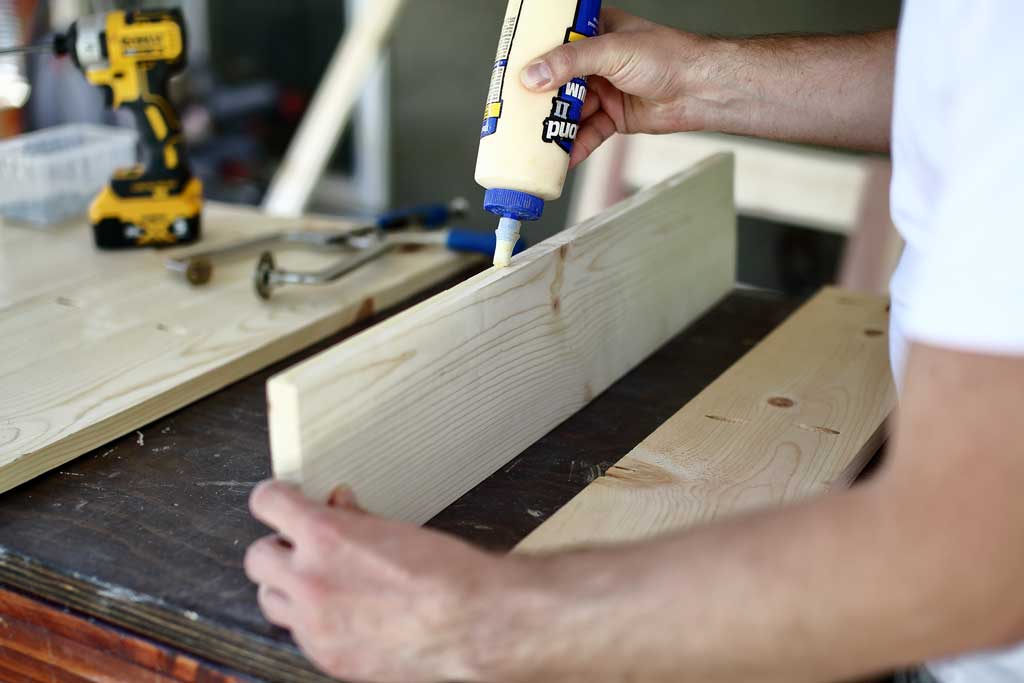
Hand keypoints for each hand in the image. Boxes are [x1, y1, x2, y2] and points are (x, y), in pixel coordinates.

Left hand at [245, 481, 536, 682]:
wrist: (473, 623)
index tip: (280, 500)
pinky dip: (311, 622)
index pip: (267, 504)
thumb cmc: (446, 573)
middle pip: (256, 557)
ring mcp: (313, 625)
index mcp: (326, 537)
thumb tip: (338, 505)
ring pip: (268, 600)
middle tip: (303, 547)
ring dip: (286, 588)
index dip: (273, 498)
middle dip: (279, 548)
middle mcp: (309, 580)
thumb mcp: (395, 528)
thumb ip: (354, 518)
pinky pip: (297, 634)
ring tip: (320, 583)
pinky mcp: (326, 658)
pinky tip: (343, 615)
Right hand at [520, 8, 711, 167]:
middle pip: (556, 82)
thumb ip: (570, 62)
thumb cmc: (669, 57)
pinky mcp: (613, 117)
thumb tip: (533, 75)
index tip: (508, 73)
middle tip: (513, 114)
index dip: (530, 58)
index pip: (553, 42)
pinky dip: (574, 147)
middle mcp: (596, 62)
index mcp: (594, 33)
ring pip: (569, 111)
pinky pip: (586, 134)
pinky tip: (560, 158)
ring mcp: (603, 90)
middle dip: (537, 100)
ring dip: (553, 126)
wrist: (701, 90)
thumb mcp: (612, 51)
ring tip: (531, 141)